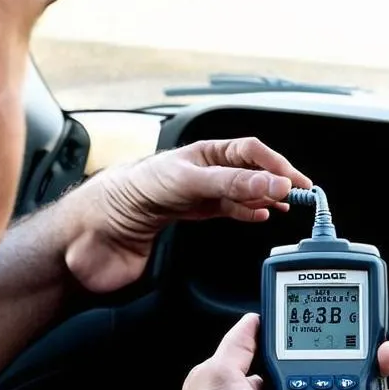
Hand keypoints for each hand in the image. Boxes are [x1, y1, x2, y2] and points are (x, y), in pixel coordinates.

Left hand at [65, 138, 311, 293]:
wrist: (87, 238)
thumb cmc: (121, 198)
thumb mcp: (184, 184)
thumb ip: (230, 184)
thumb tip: (271, 183)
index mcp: (197, 154)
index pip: (249, 151)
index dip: (276, 164)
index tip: (297, 181)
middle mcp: (197, 173)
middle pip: (248, 170)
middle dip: (276, 179)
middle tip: (301, 193)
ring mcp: (193, 196)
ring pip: (241, 192)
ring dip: (265, 197)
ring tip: (286, 204)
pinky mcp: (187, 219)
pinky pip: (226, 211)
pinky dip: (246, 213)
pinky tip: (259, 216)